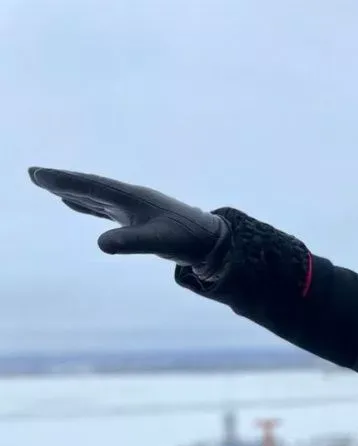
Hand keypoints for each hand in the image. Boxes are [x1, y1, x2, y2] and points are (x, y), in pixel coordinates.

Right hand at [27, 167, 228, 266]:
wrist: (210, 240)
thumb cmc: (186, 239)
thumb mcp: (159, 242)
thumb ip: (131, 242)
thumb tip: (101, 244)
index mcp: (132, 198)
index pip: (92, 187)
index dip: (65, 181)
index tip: (39, 174)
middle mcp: (129, 198)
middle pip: (89, 186)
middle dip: (61, 181)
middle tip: (33, 174)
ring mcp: (131, 207)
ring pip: (94, 195)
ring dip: (70, 189)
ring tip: (46, 184)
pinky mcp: (135, 217)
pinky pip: (102, 207)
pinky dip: (84, 203)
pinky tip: (73, 202)